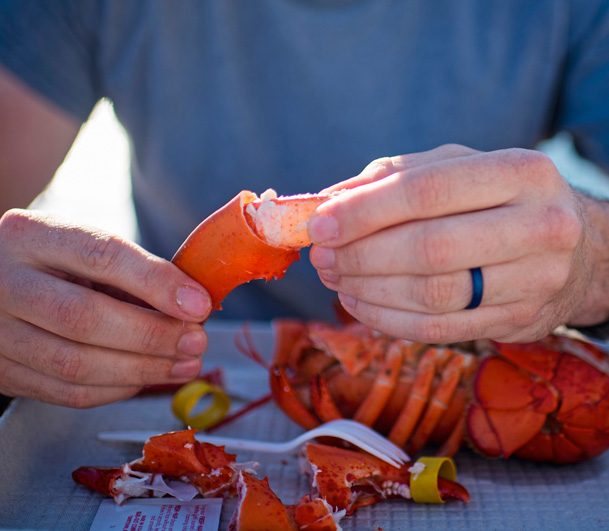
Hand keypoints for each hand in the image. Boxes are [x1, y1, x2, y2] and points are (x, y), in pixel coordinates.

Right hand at [0, 209, 211, 406]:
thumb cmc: (54, 265)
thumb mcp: (84, 250)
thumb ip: (132, 273)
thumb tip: (191, 306)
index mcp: (31, 237)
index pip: (101, 256)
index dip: (156, 283)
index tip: (198, 304)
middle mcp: (4, 282)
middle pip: (84, 318)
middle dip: (152, 335)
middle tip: (196, 342)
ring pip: (75, 364)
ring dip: (142, 370)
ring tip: (184, 365)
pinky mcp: (1, 371)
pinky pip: (66, 393)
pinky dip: (116, 390)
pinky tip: (145, 377)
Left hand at [308, 144, 597, 343]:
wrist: (577, 249)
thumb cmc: (499, 200)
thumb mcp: (457, 169)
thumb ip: (394, 177)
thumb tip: (327, 202)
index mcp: (520, 172)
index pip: (425, 191)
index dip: (363, 212)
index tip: (319, 225)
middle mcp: (539, 225)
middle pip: (428, 248)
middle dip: (360, 256)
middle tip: (321, 258)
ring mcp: (536, 279)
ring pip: (432, 294)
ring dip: (368, 290)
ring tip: (336, 279)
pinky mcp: (521, 320)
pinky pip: (438, 329)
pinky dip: (387, 319)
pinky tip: (360, 304)